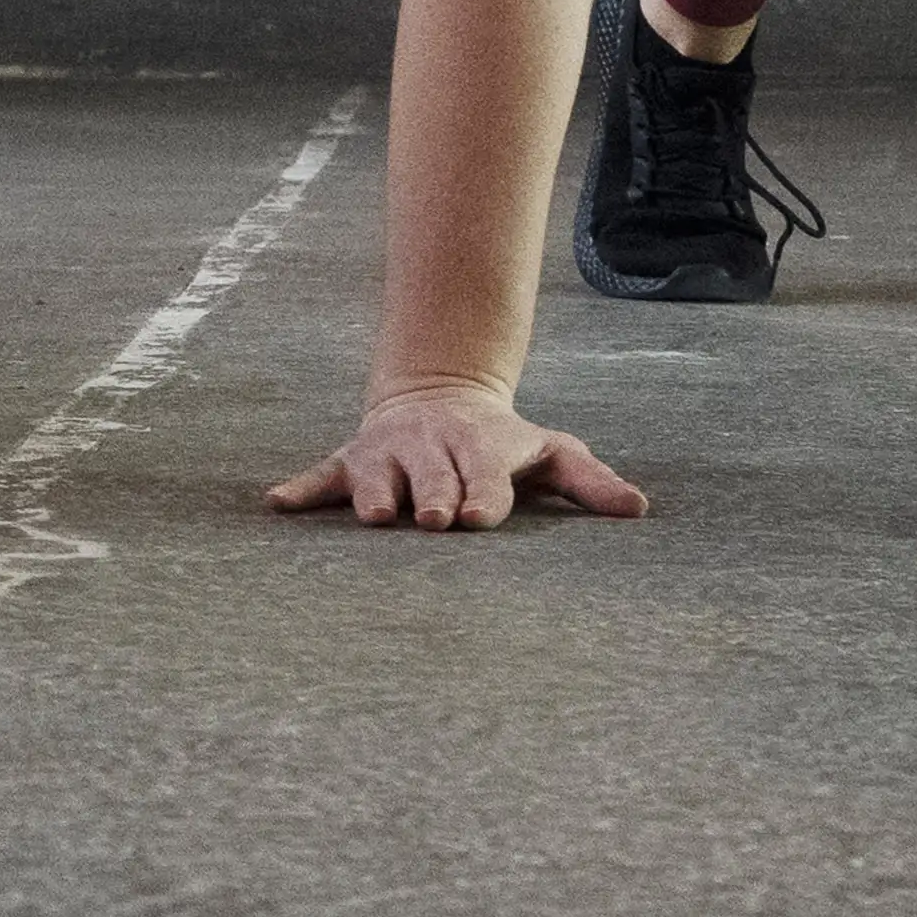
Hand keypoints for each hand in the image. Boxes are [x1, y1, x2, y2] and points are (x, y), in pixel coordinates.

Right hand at [264, 382, 650, 531]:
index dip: (484, 494)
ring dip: (374, 492)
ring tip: (374, 515)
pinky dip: (301, 489)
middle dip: (433, 494)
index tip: (479, 517)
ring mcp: (387, 454)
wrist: (439, 395)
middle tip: (435, 521)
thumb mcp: (550, 452)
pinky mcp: (351, 461)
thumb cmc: (503, 443)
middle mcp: (431, 448)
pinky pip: (322, 476)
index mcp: (480, 448)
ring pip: (377, 474)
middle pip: (432, 475)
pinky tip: (278, 504)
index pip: (486, 474)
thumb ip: (590, 481)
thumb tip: (638, 509)